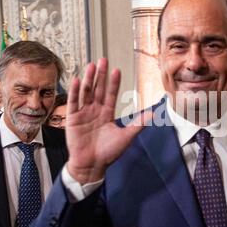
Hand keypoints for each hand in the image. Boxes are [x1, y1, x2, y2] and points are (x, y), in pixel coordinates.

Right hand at [66, 58, 151, 183]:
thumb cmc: (108, 153)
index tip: (116, 70)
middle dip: (100, 75)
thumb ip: (138, 124)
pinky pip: (73, 102)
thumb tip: (154, 115)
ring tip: (91, 66)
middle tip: (102, 60)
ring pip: (86, 92)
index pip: (110, 94)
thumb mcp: (126, 137)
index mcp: (107, 114)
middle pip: (98, 89)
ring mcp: (83, 113)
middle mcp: (95, 111)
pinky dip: (75, 92)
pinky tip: (77, 80)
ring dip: (88, 79)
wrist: (92, 165)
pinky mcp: (72, 119)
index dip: (113, 83)